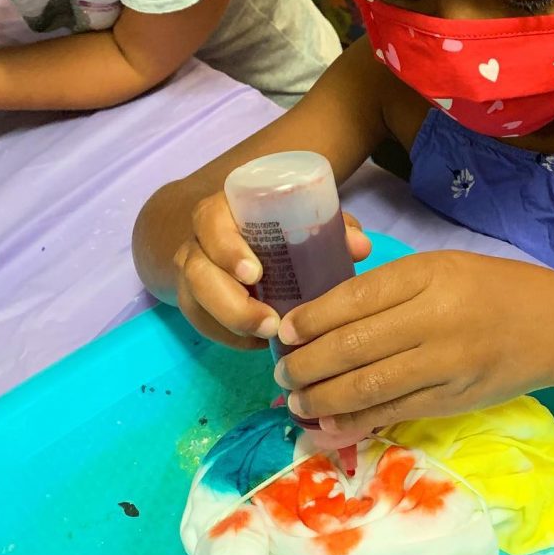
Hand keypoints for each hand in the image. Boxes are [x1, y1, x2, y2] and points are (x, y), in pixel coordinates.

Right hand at [174, 192, 371, 348]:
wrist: (237, 239)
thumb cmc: (279, 229)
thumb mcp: (303, 221)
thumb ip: (333, 228)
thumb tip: (360, 247)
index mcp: (224, 211)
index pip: (211, 221)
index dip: (228, 249)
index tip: (255, 274)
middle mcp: (200, 242)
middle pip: (198, 271)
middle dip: (230, 301)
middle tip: (269, 321)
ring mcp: (192, 275)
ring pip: (196, 301)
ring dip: (232, 323)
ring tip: (268, 334)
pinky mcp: (195, 303)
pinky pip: (203, 323)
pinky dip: (230, 336)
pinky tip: (258, 343)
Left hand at [272, 251, 553, 441]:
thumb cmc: (494, 288)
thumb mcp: (443, 268)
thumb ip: (392, 288)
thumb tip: (327, 318)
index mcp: (429, 275)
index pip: (355, 298)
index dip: (312, 319)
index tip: (285, 331)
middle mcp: (435, 318)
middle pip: (353, 346)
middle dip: (306, 364)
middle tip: (281, 373)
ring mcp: (445, 364)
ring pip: (367, 386)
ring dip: (321, 398)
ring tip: (296, 402)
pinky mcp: (452, 400)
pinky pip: (393, 413)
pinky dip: (355, 421)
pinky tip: (329, 424)